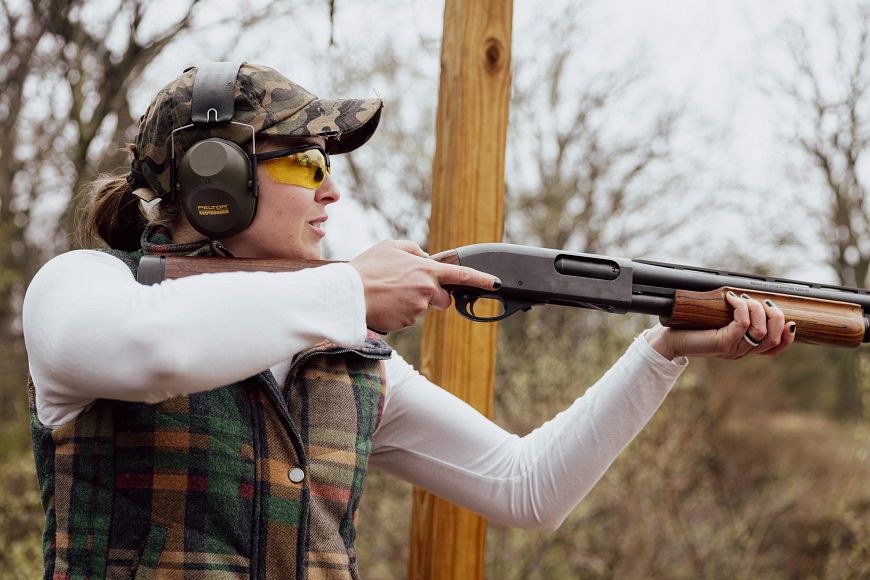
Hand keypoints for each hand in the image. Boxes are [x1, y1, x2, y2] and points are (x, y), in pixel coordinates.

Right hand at [349, 240, 500, 332]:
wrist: (347, 294)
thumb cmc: (366, 269)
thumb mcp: (390, 246)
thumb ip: (413, 249)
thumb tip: (425, 256)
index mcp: (426, 269)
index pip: (462, 275)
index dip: (482, 279)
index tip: (497, 283)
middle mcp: (427, 290)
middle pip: (442, 298)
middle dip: (432, 296)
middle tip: (406, 288)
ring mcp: (418, 308)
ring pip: (422, 308)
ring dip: (410, 303)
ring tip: (388, 294)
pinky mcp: (407, 322)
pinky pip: (409, 318)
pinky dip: (400, 313)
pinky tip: (385, 305)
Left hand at [646, 291, 796, 359]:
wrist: (670, 339)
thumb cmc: (693, 327)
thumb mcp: (720, 321)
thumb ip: (737, 315)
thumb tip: (753, 297)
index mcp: (745, 348)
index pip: (776, 348)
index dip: (788, 335)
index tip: (789, 320)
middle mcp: (742, 352)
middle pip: (774, 338)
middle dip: (775, 316)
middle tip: (763, 302)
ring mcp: (734, 349)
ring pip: (761, 330)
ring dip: (756, 309)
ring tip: (744, 299)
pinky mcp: (723, 343)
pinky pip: (743, 324)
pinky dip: (742, 308)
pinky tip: (732, 299)